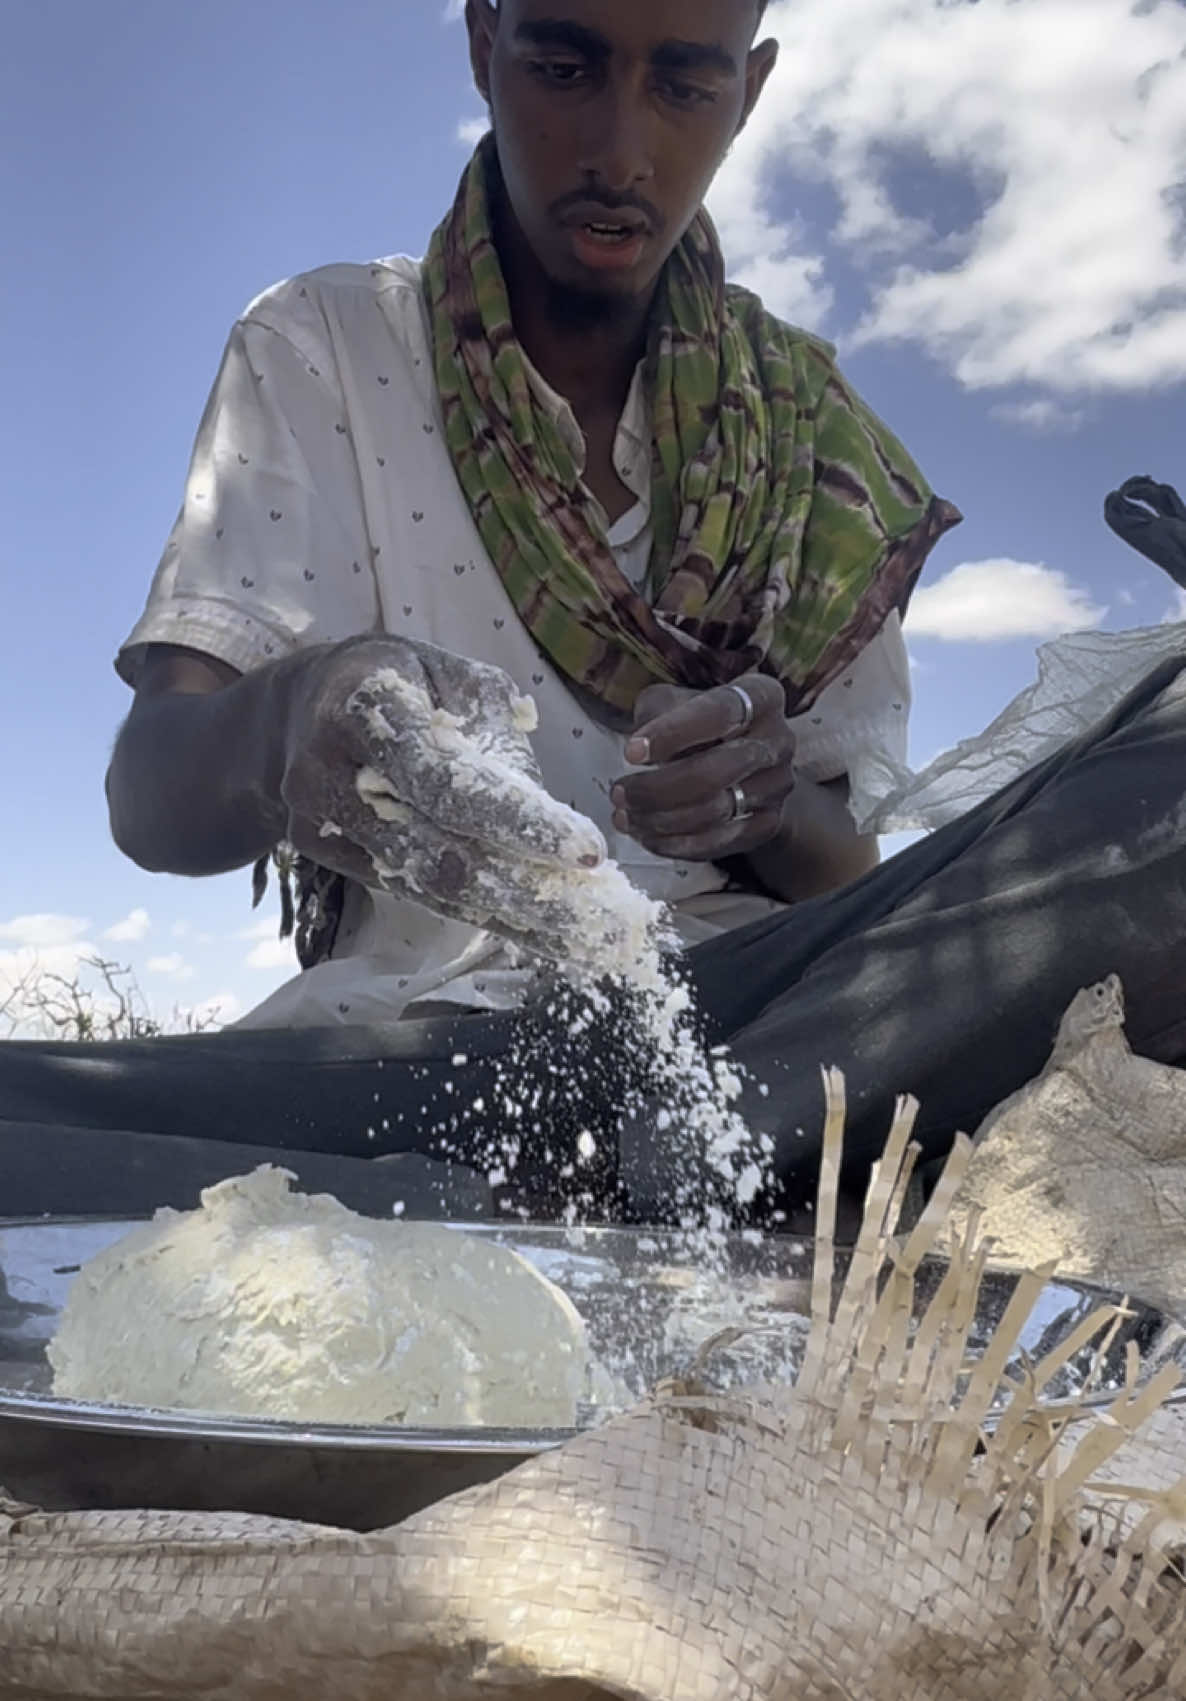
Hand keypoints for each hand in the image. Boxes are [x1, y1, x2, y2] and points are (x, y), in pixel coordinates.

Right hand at [278, 636, 605, 956]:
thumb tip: (547, 811)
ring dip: (511, 916)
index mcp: (364, 702)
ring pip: (427, 883)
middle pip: (438, 847)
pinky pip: (413, 891)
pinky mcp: (327, 854)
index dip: (517, 822)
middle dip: (528, 890)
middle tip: (601, 925)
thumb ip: (497, 732)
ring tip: (581, 941)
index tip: (589, 854)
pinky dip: (478, 912)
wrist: (302, 707)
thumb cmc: (404, 683)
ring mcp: (319, 818)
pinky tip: (534, 930)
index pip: (446, 778)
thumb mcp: (455, 676)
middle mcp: (328, 767)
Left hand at [611, 673, 795, 862]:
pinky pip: (719, 842)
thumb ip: (657, 712)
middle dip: (657, 788)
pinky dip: (676, 843)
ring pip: (714, 812)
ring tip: (624, 816)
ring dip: (660, 820)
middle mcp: (778, 740)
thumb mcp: (677, 701)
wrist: (747, 763)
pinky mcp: (769, 823)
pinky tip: (647, 835)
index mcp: (760, 696)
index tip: (631, 752)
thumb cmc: (702, 725)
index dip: (672, 733)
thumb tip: (640, 749)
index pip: (718, 713)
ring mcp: (778, 785)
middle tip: (619, 792)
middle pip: (715, 772)